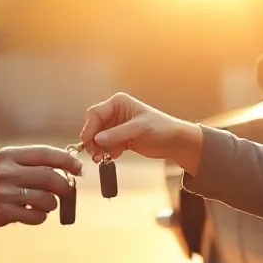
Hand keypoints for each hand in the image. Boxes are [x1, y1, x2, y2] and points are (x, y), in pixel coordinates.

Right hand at [0, 145, 82, 252]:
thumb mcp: (5, 164)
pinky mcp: (5, 212)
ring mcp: (5, 193)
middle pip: (51, 177)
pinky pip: (37, 216)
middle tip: (67, 191)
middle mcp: (6, 172)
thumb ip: (31, 163)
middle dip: (65, 186)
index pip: (45, 153)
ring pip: (47, 199)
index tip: (79, 168)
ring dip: (51, 204)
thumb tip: (68, 166)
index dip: (67, 160)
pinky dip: (40, 217)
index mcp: (9, 155)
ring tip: (43, 204)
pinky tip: (31, 213)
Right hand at [79, 92, 204, 174]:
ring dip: (99, 149)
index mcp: (118, 103)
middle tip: (95, 155)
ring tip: (102, 159)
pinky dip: (107, 152)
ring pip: (98, 138)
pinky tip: (115, 156)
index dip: (89, 128)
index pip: (95, 114)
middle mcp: (115, 113)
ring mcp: (117, 126)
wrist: (174, 142)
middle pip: (94, 126)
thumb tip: (97, 139)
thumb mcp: (138, 129)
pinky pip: (106, 145)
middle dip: (93, 141)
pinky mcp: (120, 138)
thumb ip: (117, 134)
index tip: (88, 142)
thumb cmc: (161, 128)